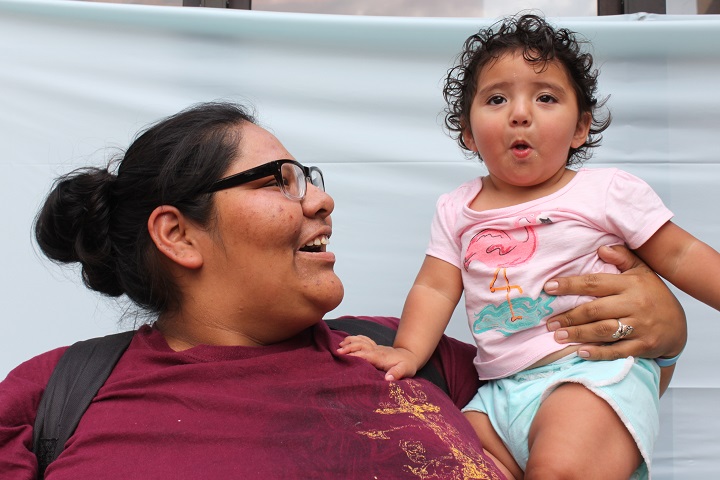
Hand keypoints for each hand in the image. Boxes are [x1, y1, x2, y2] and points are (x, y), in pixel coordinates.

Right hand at [337, 335, 420, 380]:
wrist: (410, 356)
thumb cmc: (407, 365)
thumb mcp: (405, 371)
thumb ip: (397, 374)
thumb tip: (388, 379)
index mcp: (380, 357)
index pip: (364, 355)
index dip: (354, 355)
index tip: (343, 357)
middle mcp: (376, 350)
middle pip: (360, 345)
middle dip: (348, 347)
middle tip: (337, 352)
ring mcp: (375, 347)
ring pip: (361, 341)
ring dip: (350, 341)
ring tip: (339, 345)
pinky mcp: (375, 347)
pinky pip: (364, 340)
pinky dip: (355, 338)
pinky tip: (348, 340)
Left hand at [544, 245, 686, 360]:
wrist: (679, 327)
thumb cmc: (653, 296)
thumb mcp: (642, 272)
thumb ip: (622, 258)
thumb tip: (601, 248)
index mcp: (630, 284)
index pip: (594, 282)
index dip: (570, 285)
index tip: (549, 287)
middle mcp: (634, 305)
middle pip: (595, 310)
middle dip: (569, 316)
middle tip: (549, 322)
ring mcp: (640, 327)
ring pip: (603, 331)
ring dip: (578, 334)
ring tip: (558, 336)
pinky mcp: (643, 346)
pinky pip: (617, 350)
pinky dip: (598, 352)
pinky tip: (581, 352)